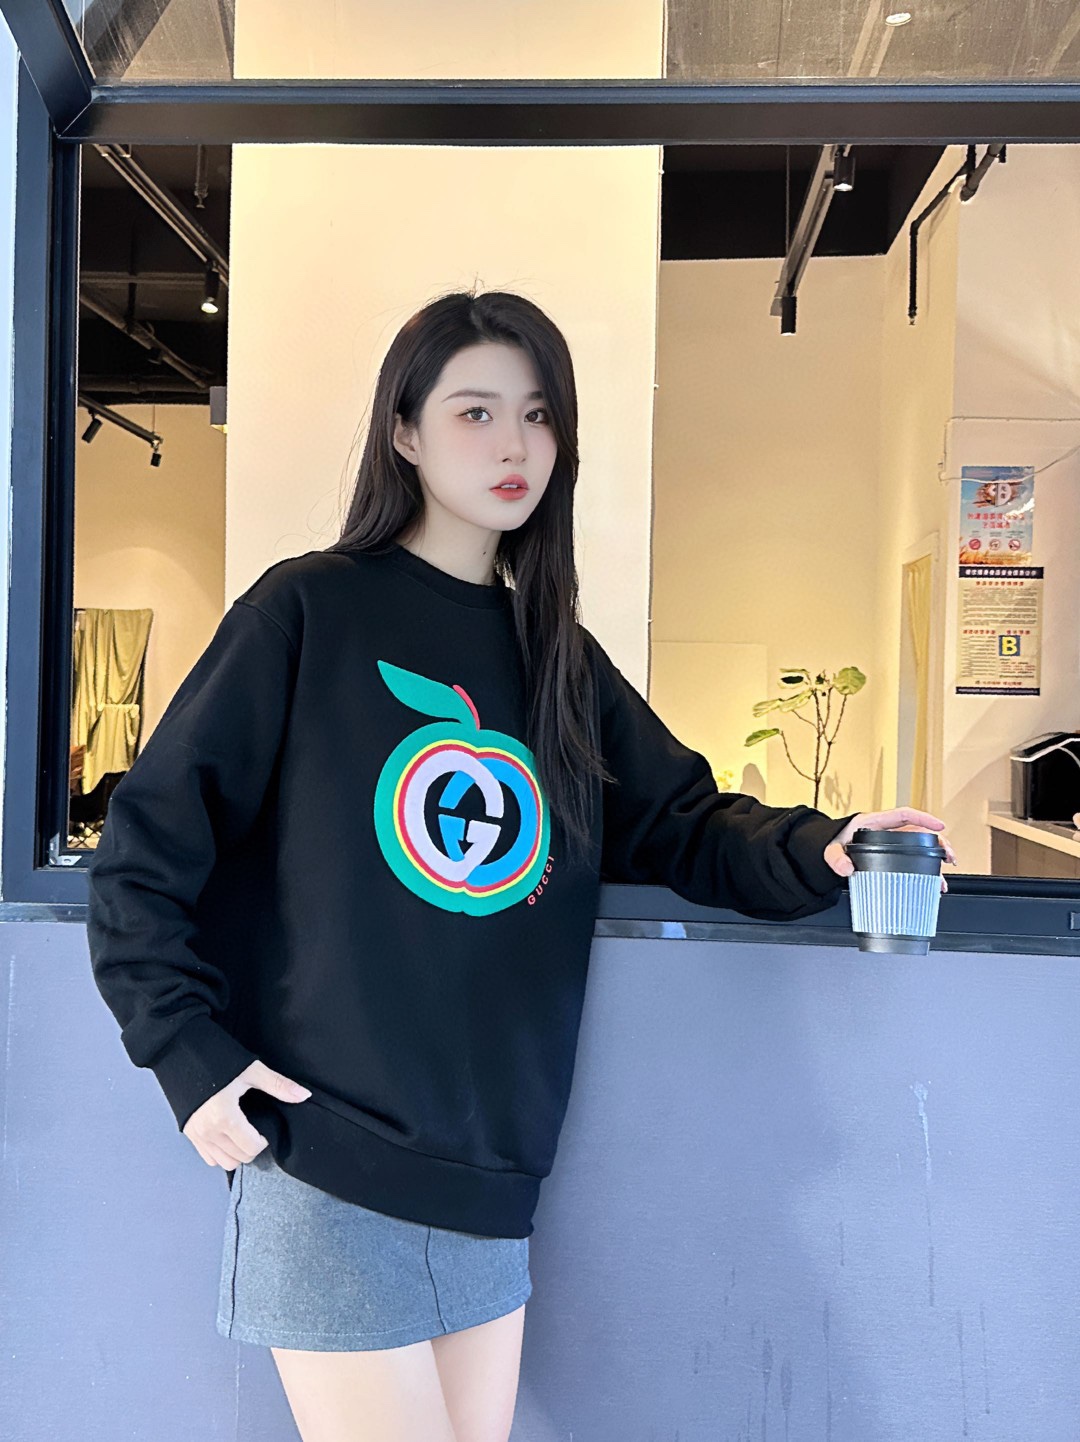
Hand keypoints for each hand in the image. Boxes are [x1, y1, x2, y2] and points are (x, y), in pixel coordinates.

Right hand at [181, 1059, 311, 1168]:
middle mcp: (208, 1131)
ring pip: (223, 1162)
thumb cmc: (217, 1058)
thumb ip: (278, 1085)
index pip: (251, 1148)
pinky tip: (227, 1134)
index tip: (264, 1125)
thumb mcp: (251, 1070)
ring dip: (236, 1152)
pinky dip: (220, 1152)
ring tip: (242, 1131)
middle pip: (238, 1158)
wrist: (182, 1050)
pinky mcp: (188, 1133)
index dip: (264, 1140)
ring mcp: (196, 1134)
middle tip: (255, 1128)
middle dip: (251, 1147)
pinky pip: (208, 1157)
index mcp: (225, 1117)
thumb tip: (304, 1095)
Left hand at [823, 808, 957, 893]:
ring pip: (920, 849)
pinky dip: (924, 872)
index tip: (939, 826)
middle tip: (949, 857)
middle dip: (938, 844)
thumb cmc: (832, 843)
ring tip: (942, 879)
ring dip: (935, 862)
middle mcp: (886, 832)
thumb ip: (836, 857)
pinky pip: (913, 861)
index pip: (904, 815)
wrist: (827, 851)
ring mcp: (890, 845)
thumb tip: (846, 867)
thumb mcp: (830, 849)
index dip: (923, 818)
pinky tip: (931, 884)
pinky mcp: (891, 858)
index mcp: (874, 823)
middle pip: (919, 833)